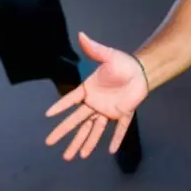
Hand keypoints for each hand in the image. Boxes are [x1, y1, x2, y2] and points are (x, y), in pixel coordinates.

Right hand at [45, 33, 148, 159]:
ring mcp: (108, 110)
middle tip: (49, 143)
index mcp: (89, 90)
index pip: (71, 100)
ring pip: (94, 130)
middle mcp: (96, 103)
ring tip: (72, 156)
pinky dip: (116, 139)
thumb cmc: (123, 63)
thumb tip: (81, 34)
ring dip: (84, 142)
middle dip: (64, 132)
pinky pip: (120, 129)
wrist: (141, 70)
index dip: (60, 107)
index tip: (48, 115)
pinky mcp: (123, 114)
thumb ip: (94, 48)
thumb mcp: (108, 55)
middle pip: (77, 121)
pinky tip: (109, 151)